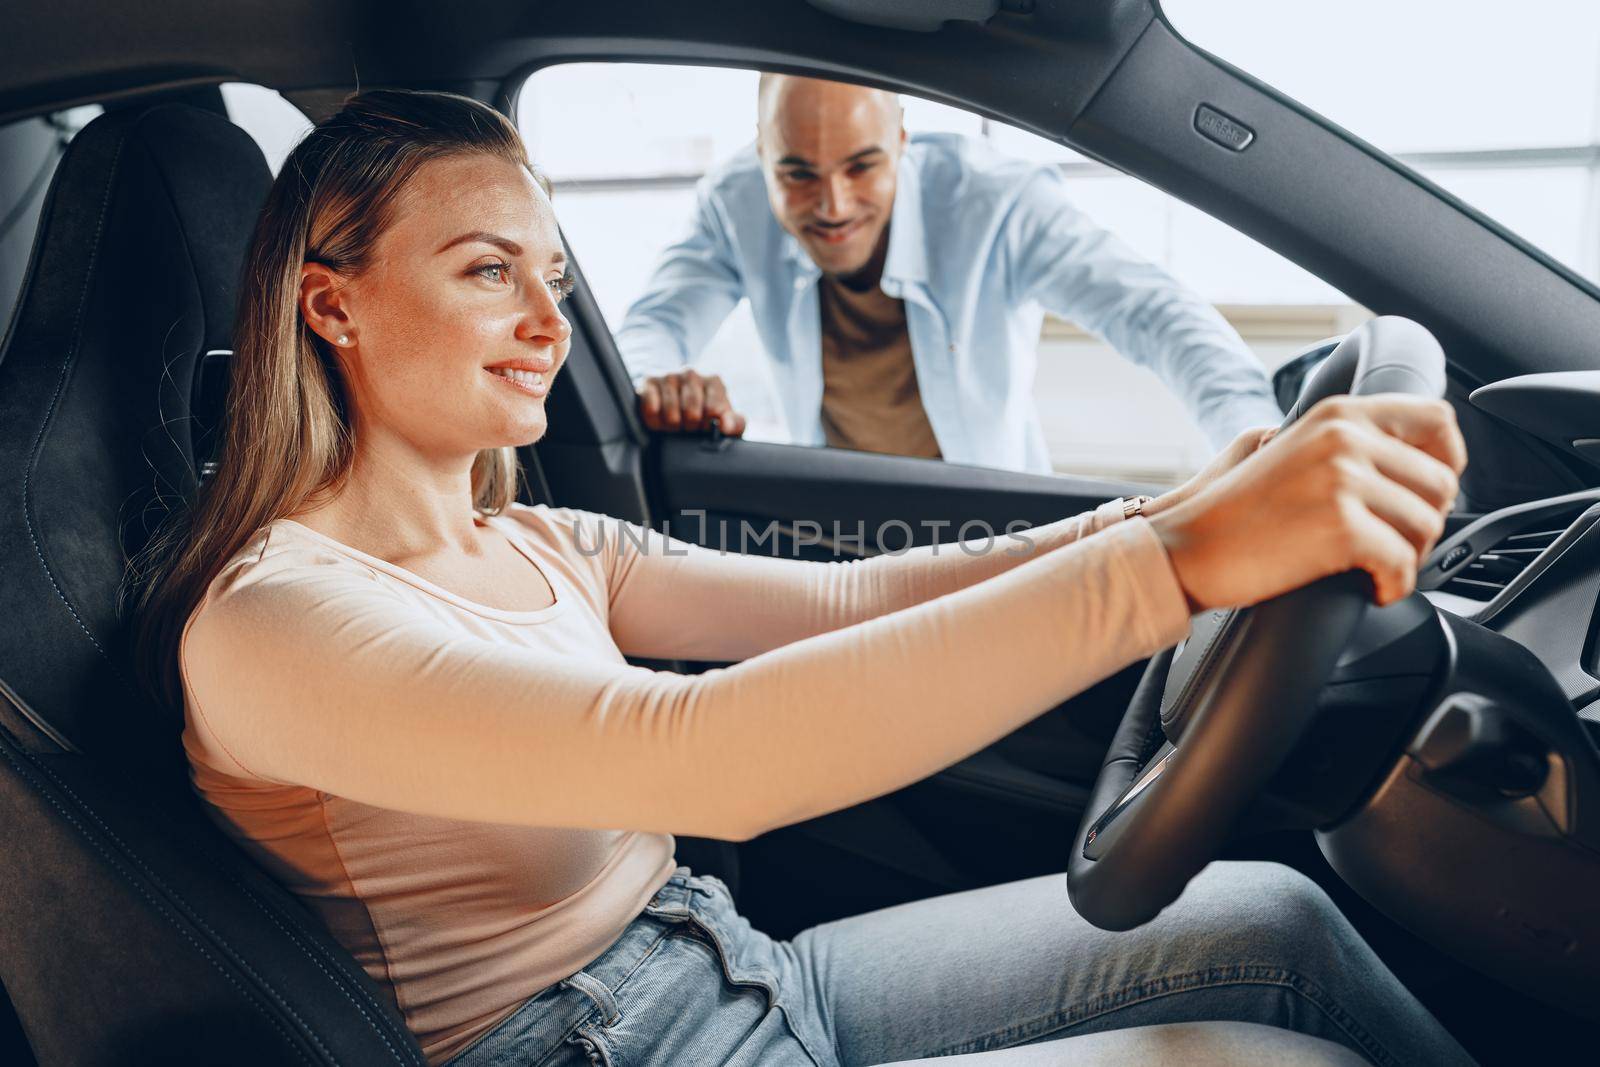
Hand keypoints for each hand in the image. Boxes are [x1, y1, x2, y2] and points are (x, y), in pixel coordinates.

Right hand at [637, 370, 746, 434]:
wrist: (677, 413)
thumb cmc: (704, 418)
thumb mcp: (725, 423)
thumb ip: (735, 424)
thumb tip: (725, 425)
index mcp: (713, 381)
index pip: (713, 410)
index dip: (707, 426)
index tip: (704, 428)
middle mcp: (691, 374)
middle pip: (691, 413)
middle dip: (689, 427)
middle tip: (688, 428)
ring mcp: (669, 376)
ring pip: (671, 413)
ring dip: (672, 426)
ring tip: (674, 425)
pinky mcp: (649, 382)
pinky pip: (650, 407)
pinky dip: (654, 421)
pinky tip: (659, 421)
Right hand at [1148, 395, 1465, 611]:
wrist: (1188, 549)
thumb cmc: (1234, 513)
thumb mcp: (1292, 449)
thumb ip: (1346, 443)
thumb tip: (1410, 459)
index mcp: (1338, 415)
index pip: (1435, 418)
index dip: (1448, 458)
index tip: (1429, 491)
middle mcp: (1345, 438)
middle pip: (1440, 482)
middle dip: (1425, 523)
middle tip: (1393, 547)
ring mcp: (1343, 479)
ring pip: (1428, 525)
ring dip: (1409, 557)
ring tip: (1376, 569)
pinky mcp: (1341, 527)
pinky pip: (1402, 563)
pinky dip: (1393, 586)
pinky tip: (1371, 590)